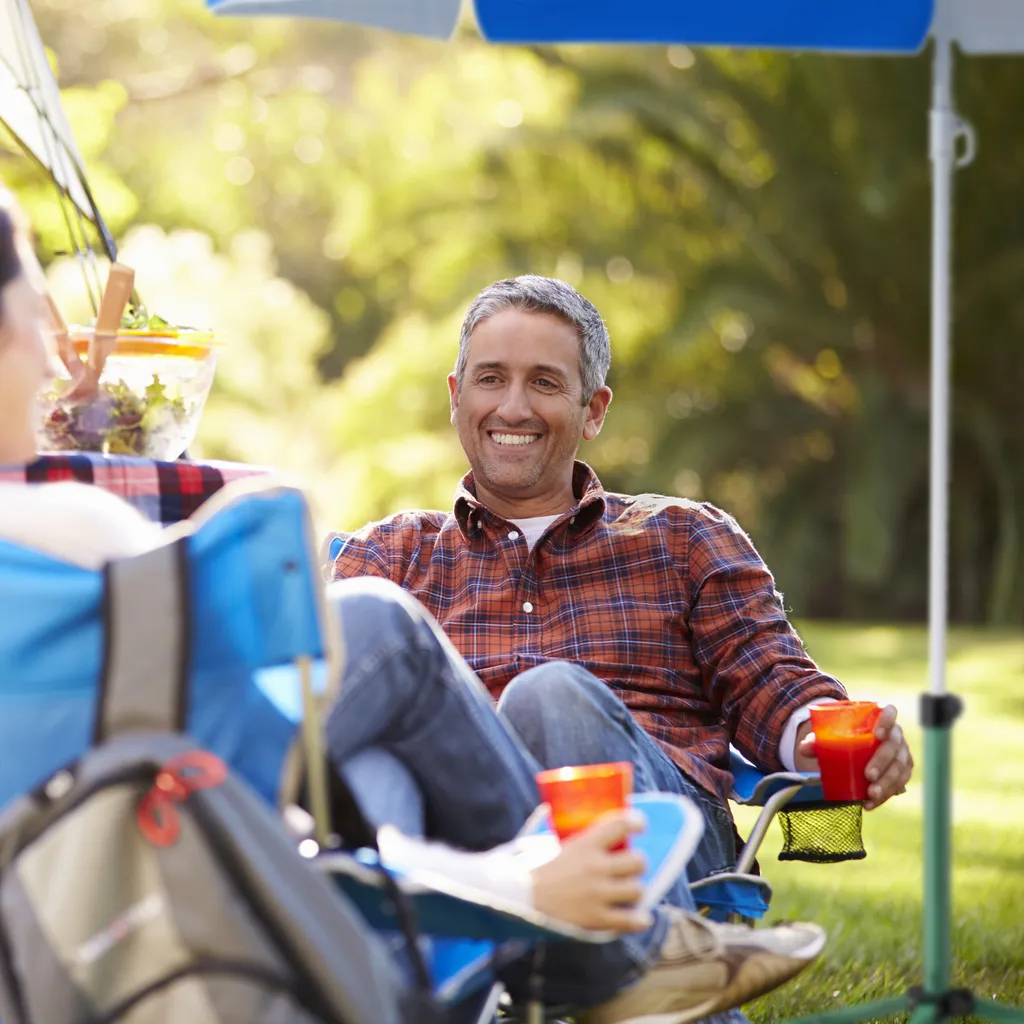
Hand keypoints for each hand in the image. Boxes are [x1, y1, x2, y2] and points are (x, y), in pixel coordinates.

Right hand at [530, 810, 650, 932]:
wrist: (520, 899)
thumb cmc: (534, 870)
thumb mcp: (553, 844)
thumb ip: (573, 838)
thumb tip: (583, 826)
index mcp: (585, 844)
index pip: (620, 825)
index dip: (636, 822)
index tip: (640, 825)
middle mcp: (596, 867)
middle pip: (638, 861)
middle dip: (636, 863)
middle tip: (628, 868)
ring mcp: (598, 894)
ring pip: (638, 889)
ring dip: (634, 891)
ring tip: (626, 892)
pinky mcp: (596, 919)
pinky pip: (631, 920)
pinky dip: (640, 919)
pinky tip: (639, 917)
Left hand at [795, 703, 912, 810]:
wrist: (856, 747)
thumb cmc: (844, 737)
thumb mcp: (831, 735)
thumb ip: (817, 740)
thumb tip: (804, 748)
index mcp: (879, 716)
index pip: (890, 712)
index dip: (887, 721)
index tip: (877, 735)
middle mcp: (895, 733)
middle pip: (894, 745)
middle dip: (883, 761)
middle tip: (868, 775)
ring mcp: (902, 751)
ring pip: (900, 766)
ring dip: (887, 782)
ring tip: (871, 794)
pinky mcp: (903, 769)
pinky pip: (900, 783)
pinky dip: (886, 794)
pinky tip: (871, 804)